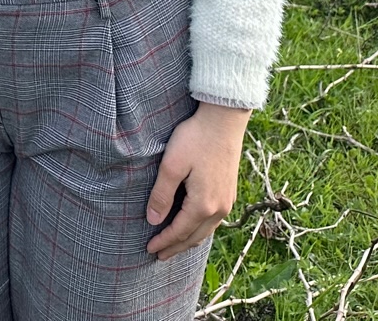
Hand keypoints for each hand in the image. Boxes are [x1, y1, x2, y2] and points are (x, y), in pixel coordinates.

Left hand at [144, 101, 251, 259]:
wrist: (224, 121)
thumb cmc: (195, 139)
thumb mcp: (171, 165)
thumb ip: (161, 195)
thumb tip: (152, 220)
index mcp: (203, 205)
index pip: (179, 232)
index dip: (163, 242)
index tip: (149, 249)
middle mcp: (219, 208)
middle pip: (194, 237)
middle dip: (175, 247)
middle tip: (159, 255)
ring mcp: (227, 201)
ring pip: (205, 231)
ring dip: (188, 241)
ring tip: (174, 246)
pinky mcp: (229, 193)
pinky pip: (213, 221)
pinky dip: (199, 230)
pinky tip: (192, 227)